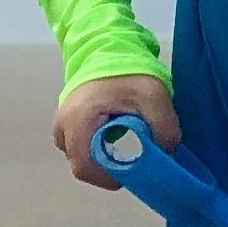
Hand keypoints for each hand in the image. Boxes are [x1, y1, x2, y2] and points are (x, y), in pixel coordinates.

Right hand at [53, 74, 177, 186]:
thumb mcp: (155, 99)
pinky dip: (99, 149)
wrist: (108, 48)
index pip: (86, 168)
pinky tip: (117, 137)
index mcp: (78, 122)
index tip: (133, 174)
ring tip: (128, 146)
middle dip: (110, 170)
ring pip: (83, 158)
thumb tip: (165, 156)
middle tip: (134, 161)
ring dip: (105, 159)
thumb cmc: (129, 73)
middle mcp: (63, 126)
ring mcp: (62, 124)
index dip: (110, 178)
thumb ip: (164, 130)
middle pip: (84, 166)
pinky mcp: (68, 121)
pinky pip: (82, 146)